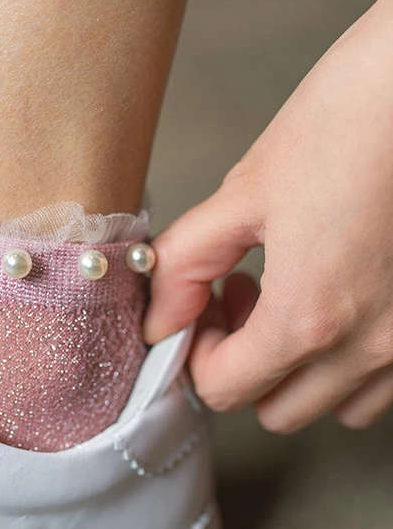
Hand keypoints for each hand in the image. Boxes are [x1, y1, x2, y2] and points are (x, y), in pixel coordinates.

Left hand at [144, 0, 392, 432]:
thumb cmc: (354, 117)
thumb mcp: (246, 191)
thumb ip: (185, 266)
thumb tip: (158, 320)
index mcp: (312, 316)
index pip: (222, 390)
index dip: (195, 353)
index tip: (201, 308)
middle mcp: (373, 346)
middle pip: (277, 411)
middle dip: (243, 364)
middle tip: (241, 300)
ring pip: (338, 406)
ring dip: (300, 367)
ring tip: (296, 296)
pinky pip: (385, 382)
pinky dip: (351, 359)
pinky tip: (343, 295)